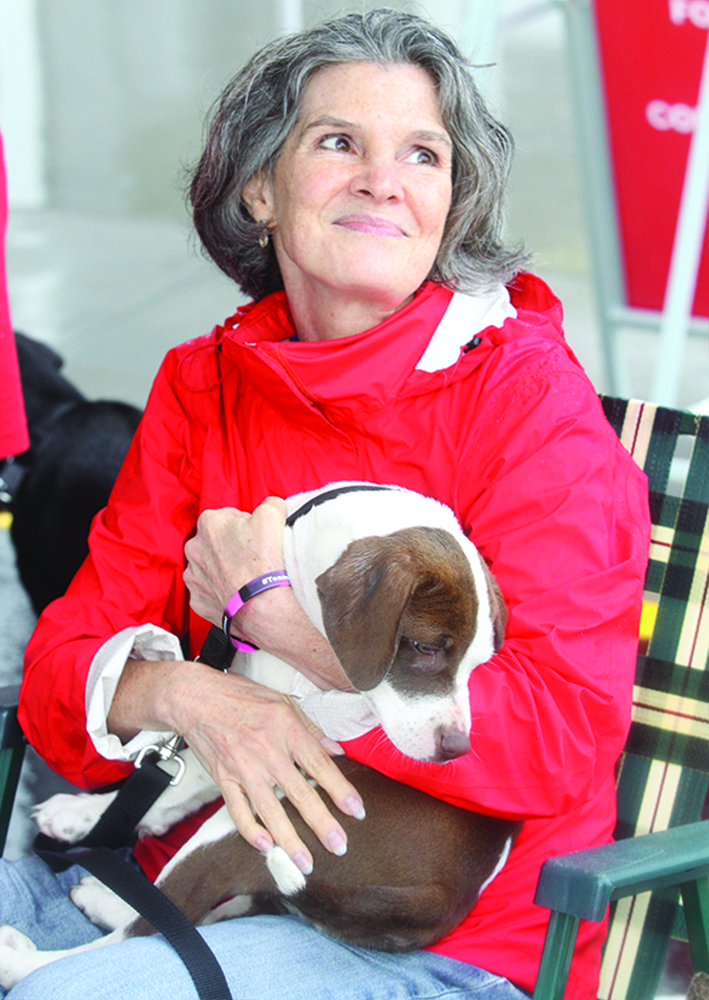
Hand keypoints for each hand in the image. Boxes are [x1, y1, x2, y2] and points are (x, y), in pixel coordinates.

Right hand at [166, 662, 364, 872]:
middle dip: (322, 824)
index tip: (356, 809)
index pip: (320, 765)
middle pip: (300, 794)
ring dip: (290, 840)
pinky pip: (239, 812)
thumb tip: (336, 752)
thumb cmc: (242, 697)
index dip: (340, 789)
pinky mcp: (224, 780)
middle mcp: (268, 752)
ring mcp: (244, 769)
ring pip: (271, 811)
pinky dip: (251, 832)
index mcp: (287, 730)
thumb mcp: (284, 702)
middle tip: (339, 846)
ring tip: (305, 862)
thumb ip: (312, 730)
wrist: (198, 698)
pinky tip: (266, 847)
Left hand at [184, 498, 355, 690]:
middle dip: (230, 547)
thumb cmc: (264, 561)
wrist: (263, 606)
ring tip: (246, 577)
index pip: (227, 516)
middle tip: (253, 557)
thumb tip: (271, 505)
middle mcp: (194, 548)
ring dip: (224, 570)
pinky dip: (221, 592)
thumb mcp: (273, 516)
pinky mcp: (197, 601)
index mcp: (209, 523)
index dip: (245, 525)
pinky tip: (238, 592)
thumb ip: (270, 503)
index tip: (257, 536)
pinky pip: (209, 592)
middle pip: (215, 542)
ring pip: (209, 568)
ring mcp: (194, 577)